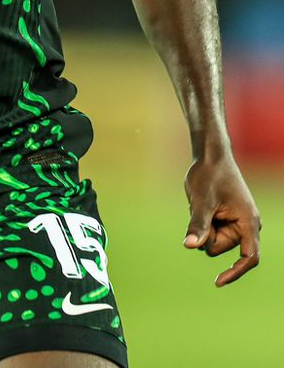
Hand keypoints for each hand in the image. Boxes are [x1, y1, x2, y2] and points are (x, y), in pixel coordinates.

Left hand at [183, 154, 260, 285]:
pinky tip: (202, 204)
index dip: (234, 272)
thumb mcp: (201, 200)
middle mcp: (245, 225)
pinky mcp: (225, 219)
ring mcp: (235, 222)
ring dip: (202, 228)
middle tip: (202, 210)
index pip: (248, 257)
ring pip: (212, 241)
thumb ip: (198, 224)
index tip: (217, 282)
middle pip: (219, 248)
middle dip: (206, 235)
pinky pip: (209, 231)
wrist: (210, 156)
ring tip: (203, 204)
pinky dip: (202, 222)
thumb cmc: (208, 175)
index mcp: (248, 222)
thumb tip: (190, 246)